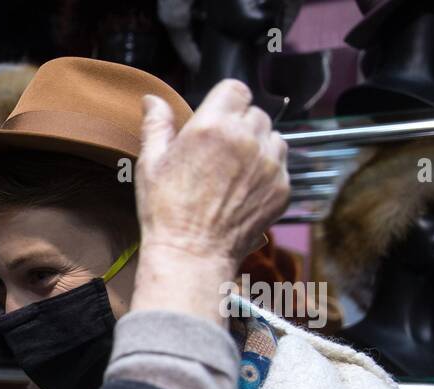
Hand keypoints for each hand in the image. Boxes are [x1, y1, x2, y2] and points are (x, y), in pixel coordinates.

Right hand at [129, 80, 289, 323]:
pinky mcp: (282, 188)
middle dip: (240, 126)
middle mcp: (247, 138)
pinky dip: (267, 175)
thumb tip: (152, 99)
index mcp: (213, 125)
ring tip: (235, 172)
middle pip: (255, 114)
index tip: (216, 118)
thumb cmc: (166, 211)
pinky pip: (281, 168)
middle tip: (219, 153)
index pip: (235, 89)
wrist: (192, 254)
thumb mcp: (150, 164)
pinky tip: (243, 193)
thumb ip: (157, 125)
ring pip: (273, 138)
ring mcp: (270, 164)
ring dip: (258, 147)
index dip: (225, 102)